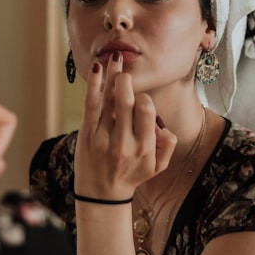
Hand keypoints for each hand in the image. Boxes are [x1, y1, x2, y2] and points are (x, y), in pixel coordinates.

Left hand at [74, 54, 176, 199]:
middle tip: (126, 71)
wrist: (102, 196)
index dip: (145, 99)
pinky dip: (94, 86)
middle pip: (127, 103)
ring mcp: (102, 139)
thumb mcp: (158, 167)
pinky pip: (91, 106)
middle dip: (127, 83)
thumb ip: (167, 145)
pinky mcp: (86, 135)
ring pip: (108, 100)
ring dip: (112, 76)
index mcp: (144, 148)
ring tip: (115, 59)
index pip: (147, 111)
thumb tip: (164, 124)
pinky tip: (98, 69)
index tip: (141, 100)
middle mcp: (123, 143)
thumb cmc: (132, 175)